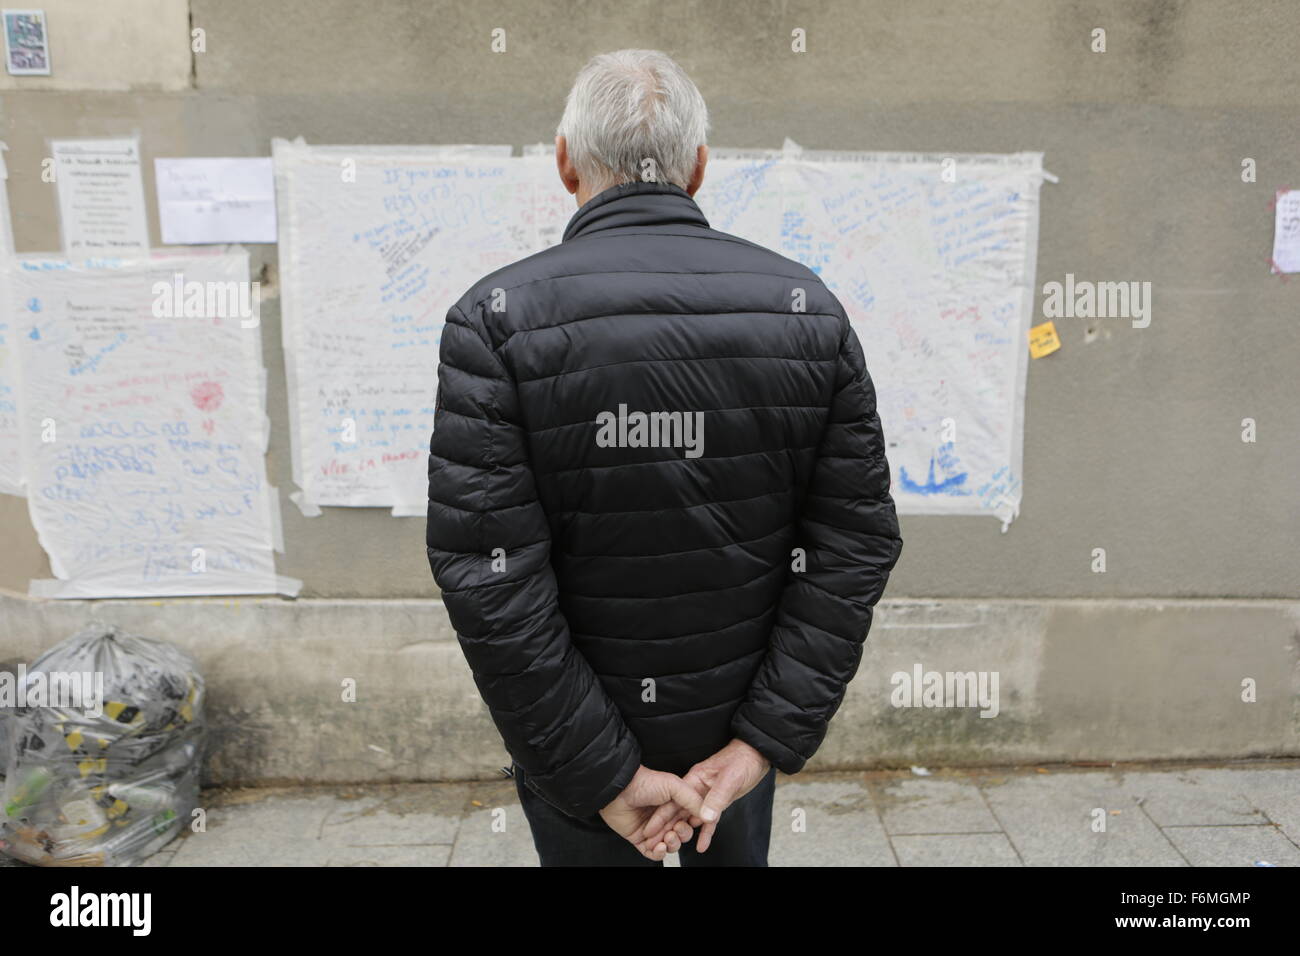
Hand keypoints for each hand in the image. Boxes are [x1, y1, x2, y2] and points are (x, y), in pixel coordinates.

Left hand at [598, 765, 704, 860]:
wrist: (619, 790)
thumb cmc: (643, 783)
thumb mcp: (674, 785)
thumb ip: (692, 799)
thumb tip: (708, 814)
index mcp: (675, 805)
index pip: (691, 820)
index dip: (693, 825)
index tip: (693, 823)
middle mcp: (666, 818)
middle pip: (683, 835)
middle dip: (682, 835)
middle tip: (676, 828)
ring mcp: (654, 829)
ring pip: (670, 846)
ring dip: (672, 844)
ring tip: (666, 837)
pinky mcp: (641, 840)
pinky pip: (654, 854)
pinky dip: (659, 853)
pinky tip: (659, 846)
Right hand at [643, 738, 770, 852]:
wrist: (757, 755)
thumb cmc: (742, 759)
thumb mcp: (730, 778)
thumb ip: (717, 797)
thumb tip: (705, 817)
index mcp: (695, 778)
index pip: (674, 799)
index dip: (662, 815)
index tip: (650, 829)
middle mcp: (698, 789)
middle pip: (679, 811)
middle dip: (669, 827)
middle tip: (657, 844)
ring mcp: (707, 797)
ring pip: (692, 818)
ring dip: (684, 831)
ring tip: (674, 847)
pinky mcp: (718, 804)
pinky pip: (710, 821)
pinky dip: (706, 833)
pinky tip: (701, 845)